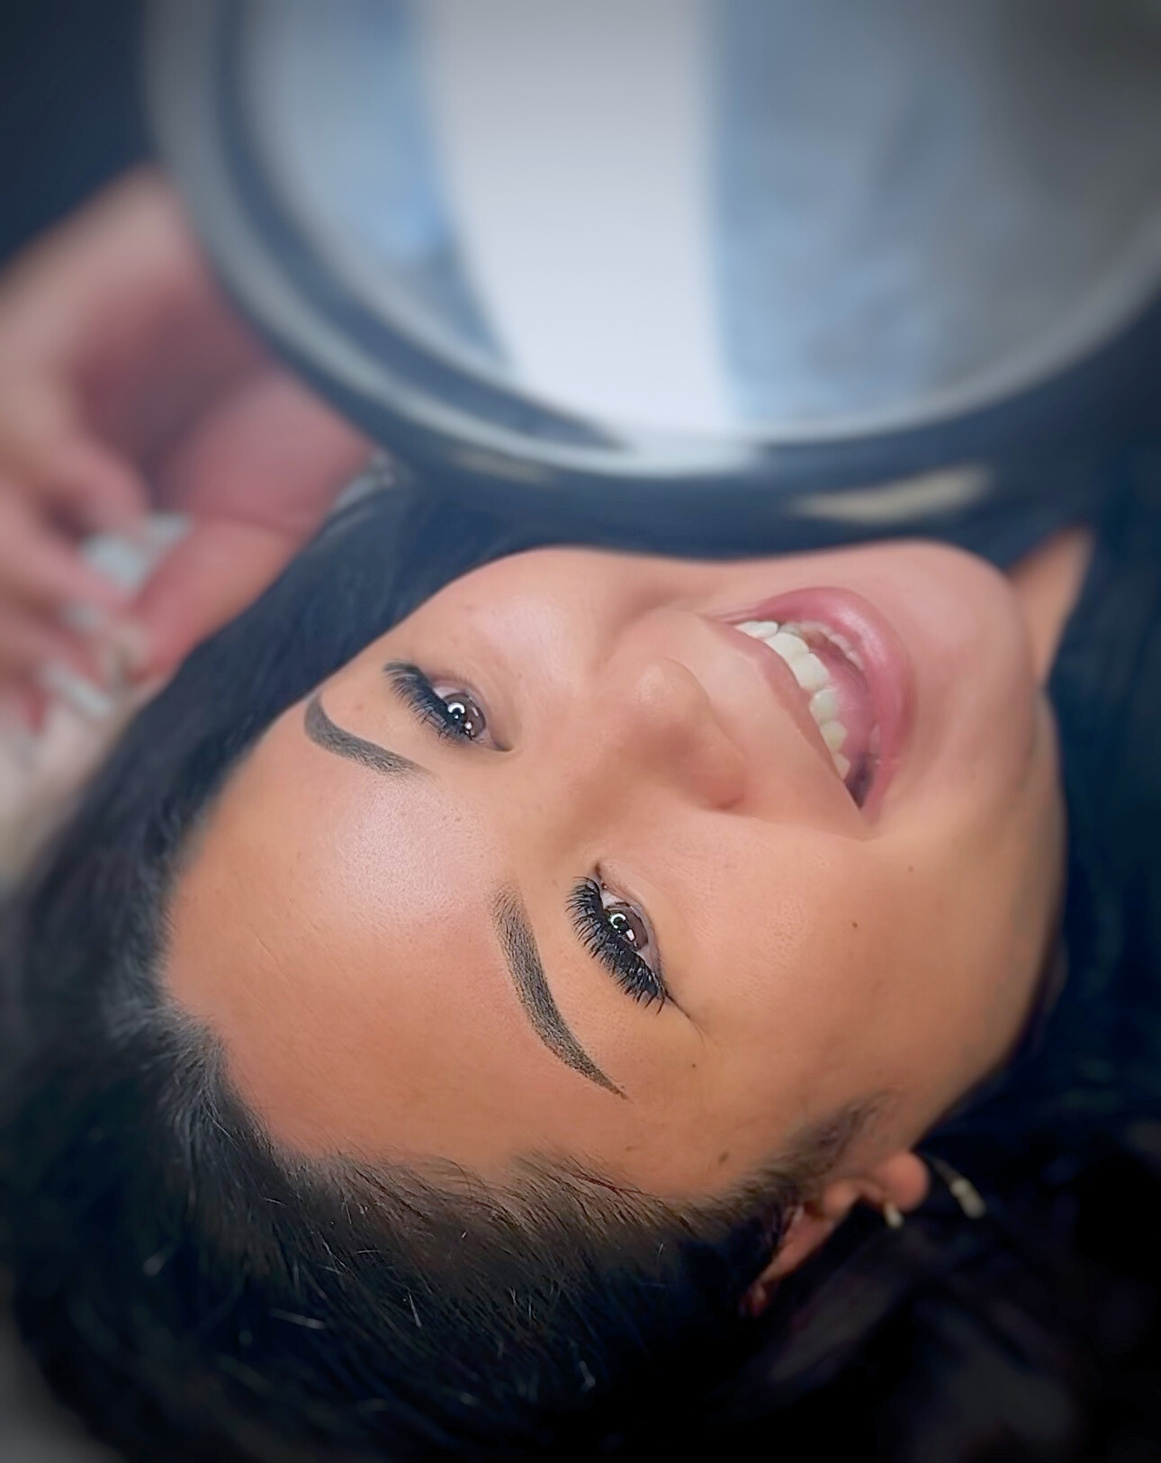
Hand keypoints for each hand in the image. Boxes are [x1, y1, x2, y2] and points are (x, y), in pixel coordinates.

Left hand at [0, 166, 369, 720]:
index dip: (12, 650)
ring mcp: (50, 367)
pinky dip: (60, 471)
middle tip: (72, 671)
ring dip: (25, 559)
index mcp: (83, 485)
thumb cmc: (313, 409)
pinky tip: (122, 509)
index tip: (39, 721)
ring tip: (99, 604)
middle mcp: (51, 430)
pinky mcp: (66, 305)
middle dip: (11, 622)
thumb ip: (181, 603)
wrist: (370, 316)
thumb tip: (125, 677)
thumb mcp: (249, 538)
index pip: (13, 576)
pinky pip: (20, 401)